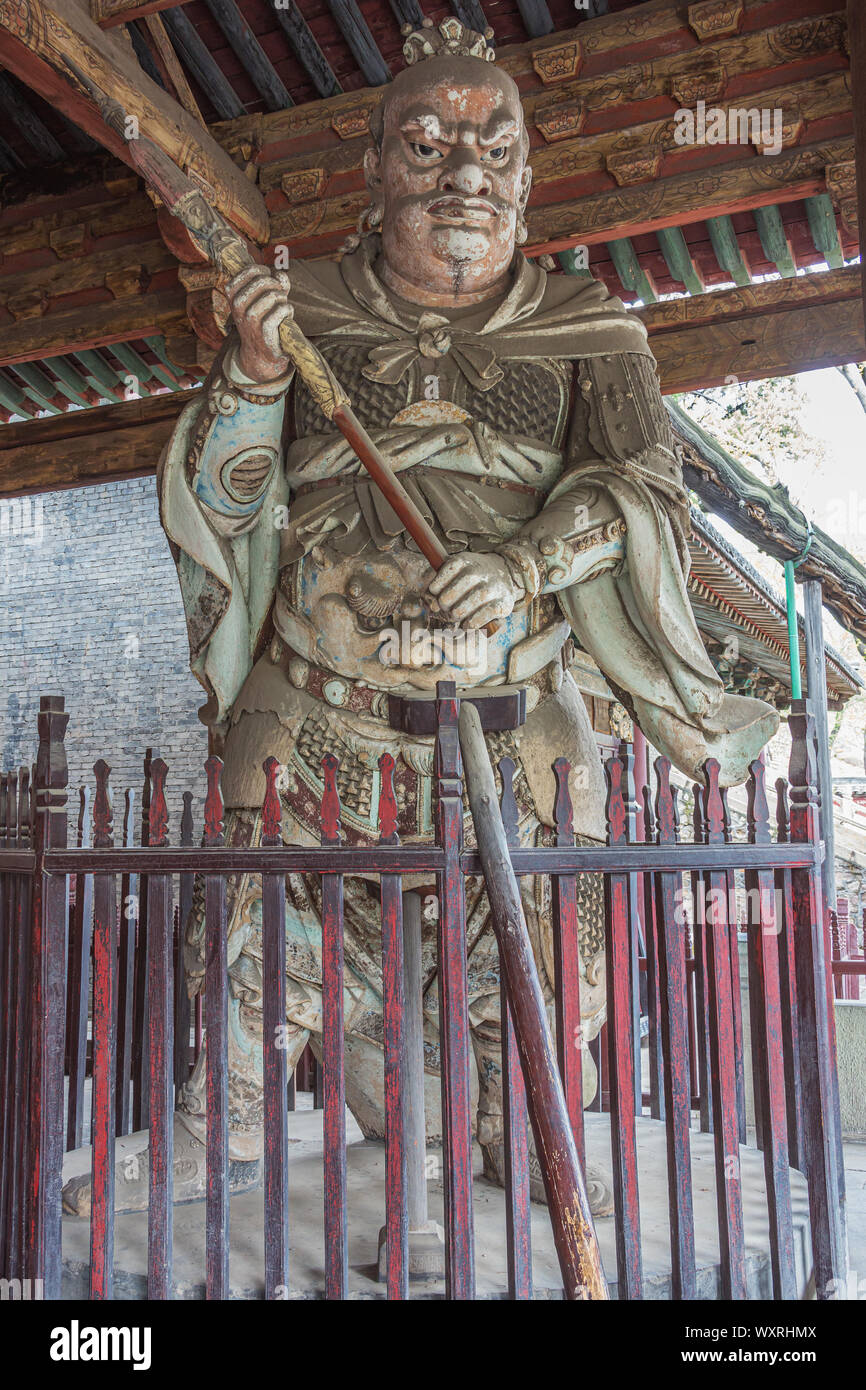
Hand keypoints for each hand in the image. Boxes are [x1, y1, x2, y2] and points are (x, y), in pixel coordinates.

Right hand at [225, 265, 292, 383]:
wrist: (260, 353)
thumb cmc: (262, 321)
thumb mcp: (264, 299)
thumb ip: (274, 282)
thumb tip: (280, 274)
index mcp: (232, 294)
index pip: (251, 270)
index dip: (266, 272)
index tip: (271, 282)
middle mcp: (237, 305)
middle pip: (264, 281)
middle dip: (276, 287)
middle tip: (279, 298)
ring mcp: (249, 318)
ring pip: (273, 295)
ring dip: (283, 300)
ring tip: (281, 309)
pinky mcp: (263, 330)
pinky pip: (281, 309)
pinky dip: (288, 311)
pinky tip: (286, 317)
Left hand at [427, 552, 523, 628]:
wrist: (504, 574)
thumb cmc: (471, 577)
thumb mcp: (455, 570)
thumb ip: (439, 582)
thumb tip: (431, 606)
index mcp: (465, 561)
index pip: (449, 569)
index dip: (437, 584)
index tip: (435, 592)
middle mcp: (481, 571)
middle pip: (456, 589)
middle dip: (446, 602)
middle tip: (445, 607)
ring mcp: (494, 587)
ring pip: (471, 602)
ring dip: (458, 613)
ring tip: (455, 615)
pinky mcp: (503, 604)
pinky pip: (485, 615)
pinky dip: (472, 622)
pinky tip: (466, 624)